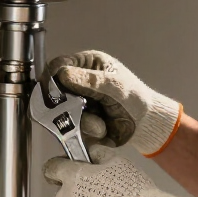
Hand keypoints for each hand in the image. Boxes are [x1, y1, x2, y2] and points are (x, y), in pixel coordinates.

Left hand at [43, 146, 193, 196]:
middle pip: (63, 194)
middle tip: (98, 195)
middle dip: (76, 194)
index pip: (52, 168)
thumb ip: (100, 154)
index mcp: (73, 177)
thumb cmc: (132, 190)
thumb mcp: (119, 162)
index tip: (67, 169)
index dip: (59, 167)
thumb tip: (91, 152)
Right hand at [44, 50, 181, 155]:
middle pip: (55, 90)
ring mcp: (77, 102)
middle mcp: (78, 82)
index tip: (52, 90)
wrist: (145, 125)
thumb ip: (90, 80)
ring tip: (100, 125)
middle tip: (78, 110)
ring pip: (62, 112)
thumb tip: (63, 74)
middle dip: (67, 104)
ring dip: (82, 120)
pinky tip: (102, 130)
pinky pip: (71, 127)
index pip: (59, 65)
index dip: (51, 77)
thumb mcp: (114, 86)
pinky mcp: (78, 120)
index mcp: (87, 65)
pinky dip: (86, 131)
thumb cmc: (135, 98)